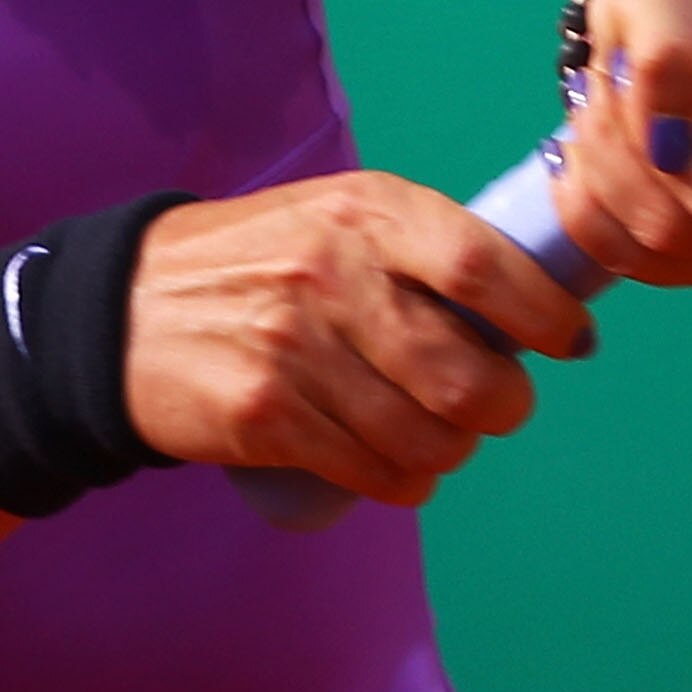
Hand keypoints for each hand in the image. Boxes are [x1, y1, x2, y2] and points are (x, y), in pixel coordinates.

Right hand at [122, 173, 593, 507]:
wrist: (124, 311)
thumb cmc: (257, 263)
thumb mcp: (333, 218)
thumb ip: (418, 250)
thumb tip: (530, 308)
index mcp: (364, 210)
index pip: (481, 265)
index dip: (543, 312)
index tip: (568, 339)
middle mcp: (333, 273)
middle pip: (467, 374)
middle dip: (503, 406)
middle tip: (496, 406)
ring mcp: (296, 348)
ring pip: (428, 437)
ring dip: (450, 453)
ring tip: (436, 438)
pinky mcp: (266, 415)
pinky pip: (374, 471)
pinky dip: (402, 481)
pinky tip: (395, 467)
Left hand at [549, 0, 691, 286]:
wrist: (657, 31)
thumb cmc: (677, 3)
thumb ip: (671, 54)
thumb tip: (669, 145)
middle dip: (644, 138)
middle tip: (615, 81)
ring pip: (668, 236)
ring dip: (606, 166)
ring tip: (595, 109)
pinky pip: (637, 260)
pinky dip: (588, 207)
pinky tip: (578, 159)